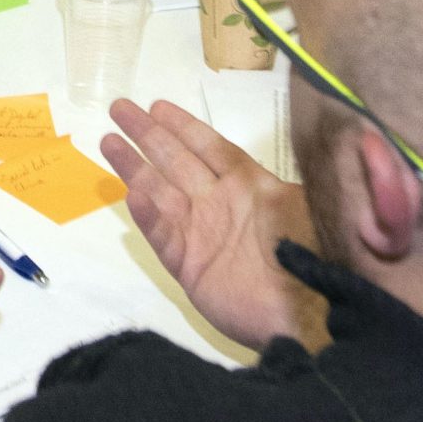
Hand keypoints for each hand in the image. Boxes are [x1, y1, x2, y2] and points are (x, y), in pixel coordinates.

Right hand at [102, 99, 312, 350]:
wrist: (310, 316)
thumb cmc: (313, 255)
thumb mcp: (314, 204)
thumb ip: (299, 171)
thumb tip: (307, 137)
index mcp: (248, 184)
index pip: (209, 146)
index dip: (183, 125)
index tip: (157, 105)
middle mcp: (218, 203)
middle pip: (176, 160)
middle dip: (148, 134)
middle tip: (119, 108)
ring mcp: (201, 234)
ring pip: (160, 192)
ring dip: (135, 168)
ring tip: (109, 142)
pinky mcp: (191, 267)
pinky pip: (164, 236)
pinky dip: (148, 217)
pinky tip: (133, 197)